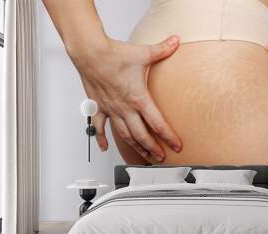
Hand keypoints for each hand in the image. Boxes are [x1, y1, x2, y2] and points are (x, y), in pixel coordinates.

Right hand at [70, 35, 182, 161]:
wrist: (90, 53)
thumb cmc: (114, 55)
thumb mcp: (143, 53)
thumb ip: (163, 49)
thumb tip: (176, 41)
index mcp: (139, 99)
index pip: (158, 124)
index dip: (169, 137)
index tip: (177, 147)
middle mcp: (125, 109)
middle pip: (142, 135)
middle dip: (153, 149)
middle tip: (161, 158)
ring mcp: (111, 110)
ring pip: (124, 135)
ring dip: (135, 147)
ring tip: (143, 155)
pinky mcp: (99, 107)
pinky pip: (99, 128)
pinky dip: (101, 139)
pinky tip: (104, 148)